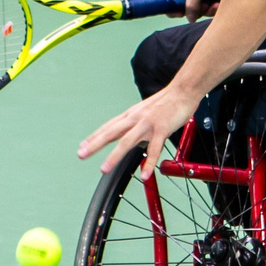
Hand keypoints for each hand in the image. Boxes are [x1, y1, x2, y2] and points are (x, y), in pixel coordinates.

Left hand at [78, 88, 192, 175]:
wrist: (183, 91)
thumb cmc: (167, 102)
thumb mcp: (146, 111)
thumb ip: (137, 125)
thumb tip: (132, 139)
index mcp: (131, 114)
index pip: (108, 126)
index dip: (94, 136)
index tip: (82, 146)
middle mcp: (136, 118)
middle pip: (111, 132)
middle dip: (94, 144)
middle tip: (81, 155)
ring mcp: (147, 123)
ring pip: (127, 141)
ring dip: (114, 156)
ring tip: (104, 169)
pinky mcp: (162, 128)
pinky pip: (154, 148)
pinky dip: (149, 163)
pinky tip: (145, 174)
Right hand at [166, 0, 232, 17]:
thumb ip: (191, 4)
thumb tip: (190, 19)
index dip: (171, 8)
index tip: (182, 14)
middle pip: (183, 7)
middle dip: (194, 10)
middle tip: (204, 5)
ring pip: (197, 10)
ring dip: (206, 10)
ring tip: (215, 4)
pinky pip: (207, 8)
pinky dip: (212, 8)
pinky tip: (218, 4)